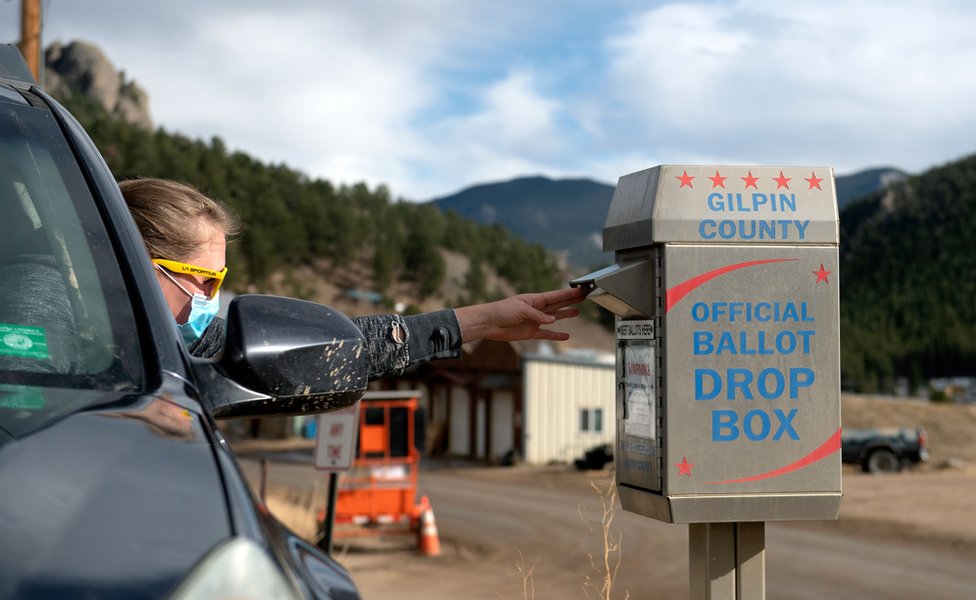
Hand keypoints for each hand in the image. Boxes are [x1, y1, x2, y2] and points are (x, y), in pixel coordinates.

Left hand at [455, 286, 586, 342]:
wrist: (489, 323)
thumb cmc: (501, 311)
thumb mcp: (520, 309)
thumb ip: (537, 315)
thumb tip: (552, 320)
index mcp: (534, 300)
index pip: (554, 296)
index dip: (567, 293)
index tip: (579, 290)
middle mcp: (536, 309)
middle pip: (557, 304)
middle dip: (570, 301)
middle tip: (583, 297)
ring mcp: (534, 321)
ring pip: (554, 317)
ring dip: (565, 314)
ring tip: (577, 312)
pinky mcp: (530, 332)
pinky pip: (546, 334)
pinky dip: (555, 335)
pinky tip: (565, 335)